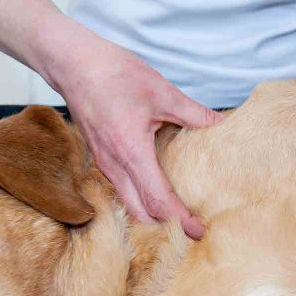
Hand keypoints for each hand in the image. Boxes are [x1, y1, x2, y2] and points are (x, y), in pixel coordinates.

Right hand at [34, 15, 222, 238]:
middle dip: (167, 227)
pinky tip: (157, 195)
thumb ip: (194, 113)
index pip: (158, 201)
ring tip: (179, 218)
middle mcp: (115, 165)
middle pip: (142, 214)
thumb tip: (222, 123)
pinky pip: (122, 191)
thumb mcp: (161, 91)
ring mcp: (105, 165)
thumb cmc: (114, 73)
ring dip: (153, 217)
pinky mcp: (101, 159)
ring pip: (129, 205)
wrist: (73, 64)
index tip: (199, 231)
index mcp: (132, 152)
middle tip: (194, 231)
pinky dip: (140, 202)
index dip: (180, 221)